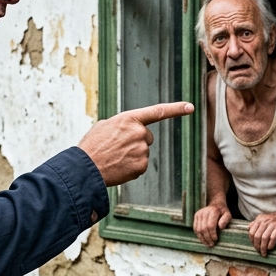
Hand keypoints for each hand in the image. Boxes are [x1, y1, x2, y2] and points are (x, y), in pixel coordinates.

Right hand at [78, 102, 193, 186]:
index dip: (176, 108)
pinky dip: (131, 168)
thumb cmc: (92, 146)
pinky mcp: (141, 165)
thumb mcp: (105, 126)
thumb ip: (123, 124)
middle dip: (136, 142)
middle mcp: (139, 132)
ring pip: (143, 152)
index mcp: (129, 119)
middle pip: (147, 137)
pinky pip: (140, 165)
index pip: (157, 112)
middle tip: (117, 148)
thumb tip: (131, 130)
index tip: (190, 107)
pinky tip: (118, 167)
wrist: (85, 168)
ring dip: (132, 155)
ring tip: (114, 158)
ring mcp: (141, 149)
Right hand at [193, 204, 231, 246]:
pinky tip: (203, 240)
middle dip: (207, 238)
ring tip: (207, 244)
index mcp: (213, 211)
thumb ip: (225, 220)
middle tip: (211, 245)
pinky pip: (195, 228)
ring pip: (198, 229)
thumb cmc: (222, 211)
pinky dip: (199, 235)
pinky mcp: (195, 216)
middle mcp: (204, 212)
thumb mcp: (228, 214)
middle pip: (203, 228)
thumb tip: (220, 227)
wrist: (215, 204)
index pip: (210, 225)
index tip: (215, 240)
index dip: (212, 234)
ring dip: (202, 238)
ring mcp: (198, 214)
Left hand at [248, 208, 275, 256]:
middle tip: (259, 251)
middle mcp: (265, 220)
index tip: (255, 246)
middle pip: (257, 236)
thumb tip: (249, 229)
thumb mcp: (264, 218)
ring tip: (264, 253)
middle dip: (257, 246)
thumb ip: (256, 223)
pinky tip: (270, 248)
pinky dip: (271, 244)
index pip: (251, 232)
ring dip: (263, 247)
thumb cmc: (275, 219)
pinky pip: (273, 238)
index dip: (252, 241)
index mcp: (260, 219)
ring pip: (264, 238)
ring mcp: (272, 224)